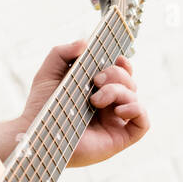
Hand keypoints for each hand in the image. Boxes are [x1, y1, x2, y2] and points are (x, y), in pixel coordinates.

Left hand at [15, 40, 149, 166]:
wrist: (38, 134)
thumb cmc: (41, 109)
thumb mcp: (48, 74)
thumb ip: (61, 53)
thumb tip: (84, 42)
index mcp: (97, 91)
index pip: (120, 74)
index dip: (123, 64)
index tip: (116, 57)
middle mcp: (109, 106)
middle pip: (129, 82)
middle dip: (116, 75)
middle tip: (95, 80)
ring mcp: (116, 122)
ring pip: (135, 97)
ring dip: (118, 91)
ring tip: (96, 100)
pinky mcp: (120, 138)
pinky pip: (143, 122)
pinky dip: (137, 110)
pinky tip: (119, 110)